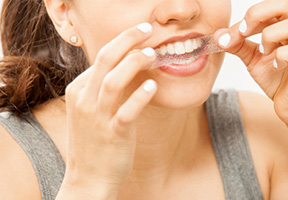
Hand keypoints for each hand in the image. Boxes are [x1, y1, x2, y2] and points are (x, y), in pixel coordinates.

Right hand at [62, 22, 156, 191]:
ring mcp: (96, 117)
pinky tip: (153, 86)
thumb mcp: (90, 110)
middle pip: (105, 60)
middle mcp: (84, 100)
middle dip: (126, 40)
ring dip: (134, 63)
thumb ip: (103, 88)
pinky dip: (140, 96)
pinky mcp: (113, 134)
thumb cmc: (94, 140)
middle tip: (146, 29)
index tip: (139, 36)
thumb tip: (127, 67)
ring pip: (113, 81)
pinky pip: (126, 111)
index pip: (100, 58)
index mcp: (77, 91)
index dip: (121, 43)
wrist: (89, 177)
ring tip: (153, 54)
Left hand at [215, 0, 287, 131]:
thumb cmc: (276, 78)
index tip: (230, 35)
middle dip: (257, 15)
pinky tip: (275, 66)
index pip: (267, 7)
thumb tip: (218, 36)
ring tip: (264, 52)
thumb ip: (237, 45)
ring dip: (270, 37)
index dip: (246, 17)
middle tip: (243, 32)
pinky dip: (280, 57)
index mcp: (285, 26)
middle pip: (284, 4)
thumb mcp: (252, 59)